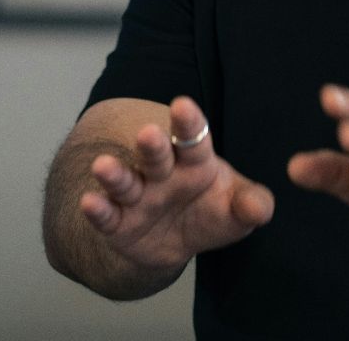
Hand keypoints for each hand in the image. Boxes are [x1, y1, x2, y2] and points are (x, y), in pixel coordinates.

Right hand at [78, 96, 274, 271]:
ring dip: (114, 174)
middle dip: (152, 145)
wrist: (176, 242)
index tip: (183, 105)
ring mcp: (137, 196)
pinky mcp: (118, 223)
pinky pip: (106, 216)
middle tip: (148, 133)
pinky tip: (89, 202)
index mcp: (194, 161)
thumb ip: (251, 205)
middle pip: (156, 155)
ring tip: (102, 165)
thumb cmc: (210, 212)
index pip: (192, 139)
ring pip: (124, 181)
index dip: (188, 123)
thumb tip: (259, 209)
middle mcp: (161, 173)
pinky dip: (97, 210)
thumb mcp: (237, 210)